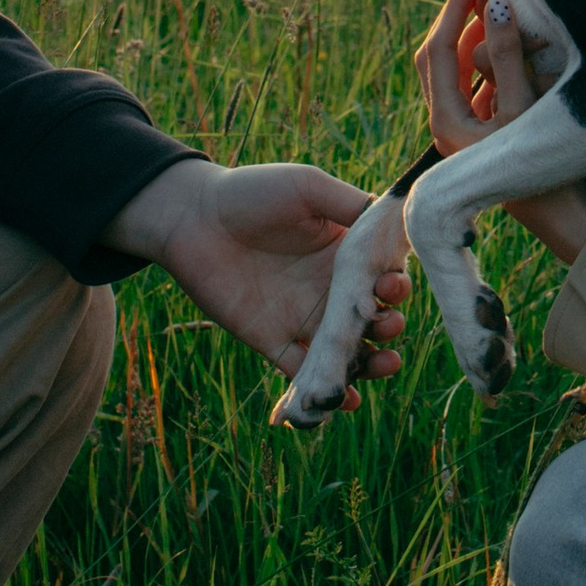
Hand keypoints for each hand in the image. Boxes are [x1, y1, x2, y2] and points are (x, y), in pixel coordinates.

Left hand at [105, 162, 409, 392]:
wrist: (190, 216)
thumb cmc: (250, 192)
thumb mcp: (306, 187)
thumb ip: (349, 204)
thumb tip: (395, 220)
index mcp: (342, 253)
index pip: (383, 276)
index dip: (396, 285)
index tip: (392, 285)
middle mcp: (328, 289)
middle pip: (372, 318)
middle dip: (389, 325)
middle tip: (388, 322)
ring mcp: (302, 318)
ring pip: (346, 351)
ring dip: (371, 363)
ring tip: (385, 364)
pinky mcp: (272, 341)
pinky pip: (303, 373)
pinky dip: (325, 389)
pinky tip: (344, 398)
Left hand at [414, 0, 585, 263]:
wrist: (563, 222)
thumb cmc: (544, 172)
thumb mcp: (526, 109)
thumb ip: (509, 57)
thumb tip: (495, 5)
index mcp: (446, 121)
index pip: (439, 48)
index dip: (456, 6)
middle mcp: (446, 124)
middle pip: (441, 53)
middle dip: (462, 12)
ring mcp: (462, 126)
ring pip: (458, 65)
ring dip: (475, 29)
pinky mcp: (481, 128)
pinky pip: (476, 79)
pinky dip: (488, 51)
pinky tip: (510, 31)